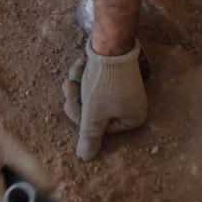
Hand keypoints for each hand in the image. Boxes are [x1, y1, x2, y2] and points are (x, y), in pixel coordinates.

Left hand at [62, 40, 147, 159]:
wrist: (111, 43)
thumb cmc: (105, 83)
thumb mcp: (93, 114)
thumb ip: (89, 137)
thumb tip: (85, 158)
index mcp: (133, 118)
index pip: (101, 129)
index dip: (82, 118)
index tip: (70, 104)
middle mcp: (132, 105)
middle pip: (96, 111)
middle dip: (78, 99)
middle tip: (68, 88)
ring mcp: (125, 88)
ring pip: (92, 94)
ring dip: (78, 84)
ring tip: (74, 74)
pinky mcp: (116, 73)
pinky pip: (96, 80)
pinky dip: (85, 74)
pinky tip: (81, 64)